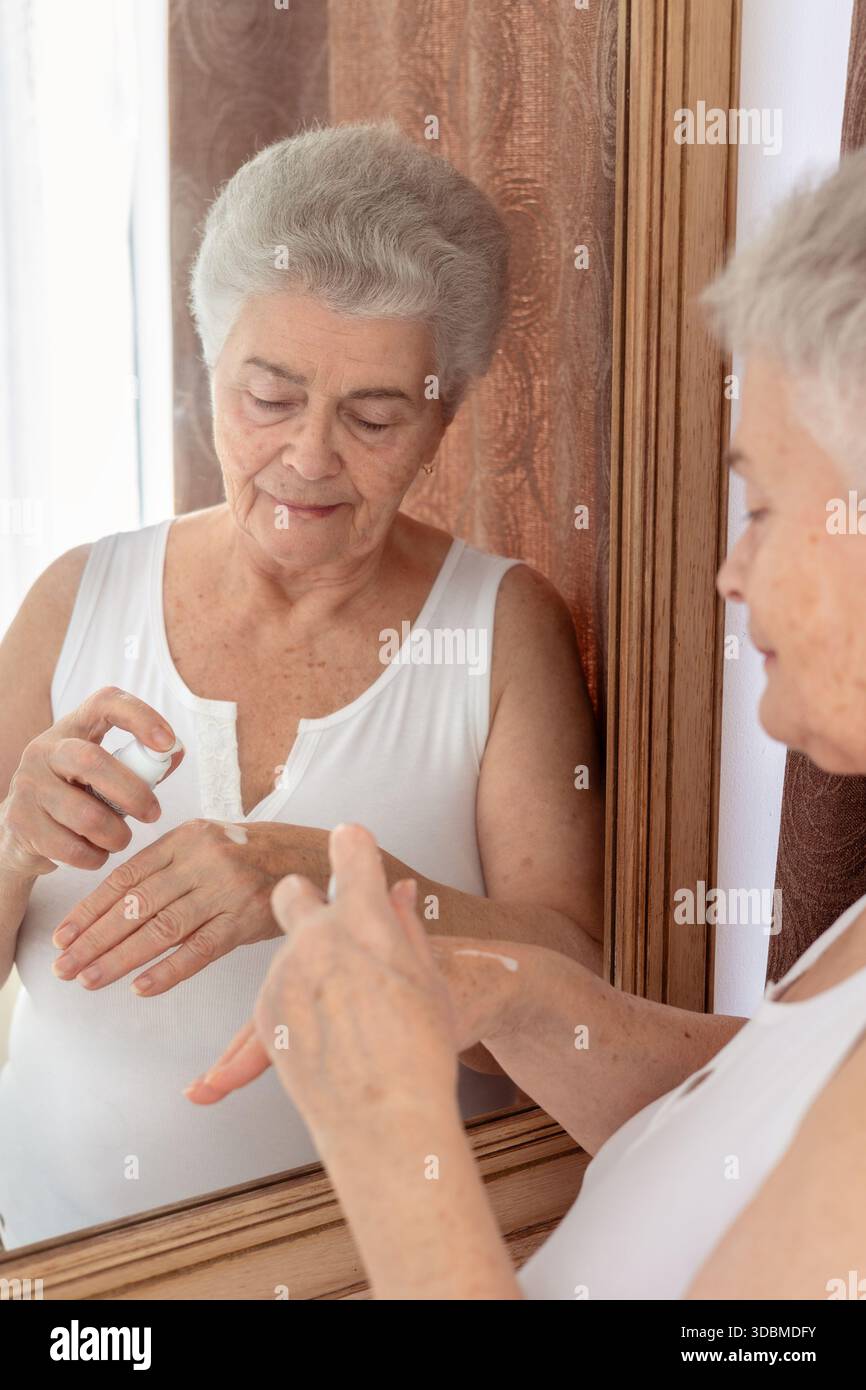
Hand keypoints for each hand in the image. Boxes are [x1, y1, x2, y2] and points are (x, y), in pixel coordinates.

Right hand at [0, 686, 180, 876]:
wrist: (21, 829)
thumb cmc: (76, 794)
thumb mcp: (104, 772)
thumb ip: (140, 764)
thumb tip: (175, 754)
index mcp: (72, 728)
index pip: (105, 702)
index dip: (140, 716)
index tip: (167, 743)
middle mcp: (44, 750)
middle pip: (91, 761)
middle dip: (133, 793)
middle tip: (153, 814)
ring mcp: (28, 785)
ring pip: (85, 815)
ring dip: (116, 835)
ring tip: (121, 839)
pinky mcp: (20, 822)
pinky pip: (70, 848)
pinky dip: (94, 857)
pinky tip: (96, 853)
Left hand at [51, 818, 285, 993]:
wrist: (315, 857)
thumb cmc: (255, 855)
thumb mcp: (210, 843)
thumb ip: (169, 867)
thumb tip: (116, 906)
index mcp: (187, 837)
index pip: (126, 877)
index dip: (90, 908)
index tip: (63, 935)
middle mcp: (203, 860)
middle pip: (136, 904)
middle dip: (93, 938)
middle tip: (63, 967)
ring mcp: (226, 889)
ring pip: (161, 928)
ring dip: (119, 958)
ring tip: (88, 980)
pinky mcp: (246, 919)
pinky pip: (200, 950)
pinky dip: (168, 970)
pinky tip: (141, 987)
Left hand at [185, 824, 522, 1126]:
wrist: (394, 1116)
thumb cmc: (426, 1042)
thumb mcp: (426, 974)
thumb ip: (402, 925)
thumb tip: (397, 891)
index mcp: (364, 918)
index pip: (351, 853)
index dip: (353, 846)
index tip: (350, 842)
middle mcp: (317, 938)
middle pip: (292, 892)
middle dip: (303, 900)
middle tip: (326, 927)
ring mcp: (285, 976)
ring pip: (285, 956)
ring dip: (306, 971)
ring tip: (348, 1017)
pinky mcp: (266, 1016)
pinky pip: (276, 999)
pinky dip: (294, 1011)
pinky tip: (328, 1040)